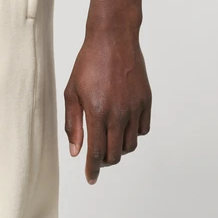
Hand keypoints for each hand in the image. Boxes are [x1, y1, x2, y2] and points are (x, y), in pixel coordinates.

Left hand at [64, 30, 151, 183]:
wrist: (113, 38)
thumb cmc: (88, 64)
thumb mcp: (72, 93)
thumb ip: (73, 125)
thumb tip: (76, 152)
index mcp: (97, 112)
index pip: (96, 153)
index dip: (93, 170)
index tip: (91, 179)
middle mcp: (118, 113)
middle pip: (115, 154)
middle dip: (105, 162)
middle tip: (97, 158)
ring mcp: (135, 107)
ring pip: (130, 145)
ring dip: (119, 149)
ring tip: (109, 140)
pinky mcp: (146, 101)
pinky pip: (143, 130)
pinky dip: (133, 135)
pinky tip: (123, 127)